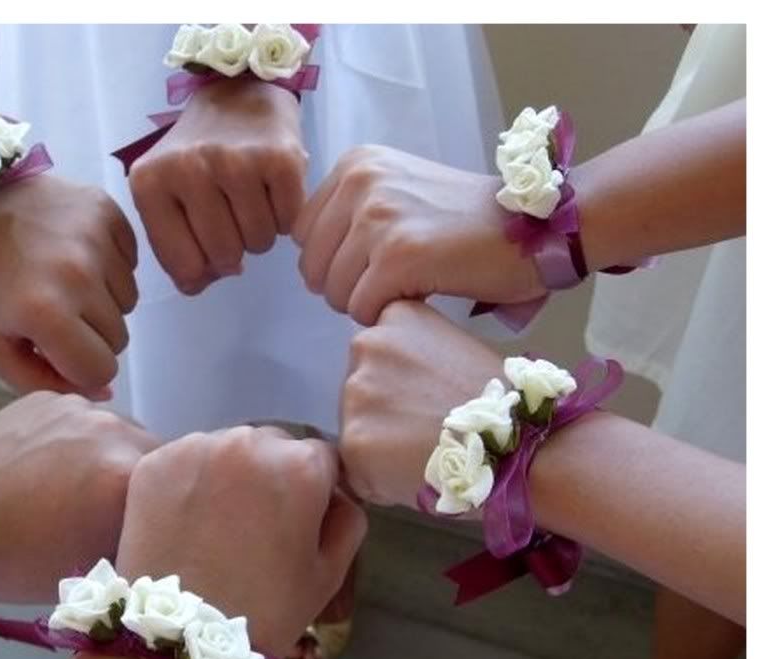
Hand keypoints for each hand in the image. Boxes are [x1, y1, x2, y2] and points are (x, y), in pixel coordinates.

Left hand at [0, 175, 137, 398]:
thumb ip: (43, 382)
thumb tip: (104, 393)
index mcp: (45, 314)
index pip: (102, 370)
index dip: (81, 369)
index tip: (59, 350)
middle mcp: (79, 276)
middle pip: (118, 338)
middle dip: (91, 335)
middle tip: (57, 312)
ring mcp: (97, 240)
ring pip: (129, 302)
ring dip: (103, 301)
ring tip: (65, 281)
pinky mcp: (109, 212)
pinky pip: (132, 263)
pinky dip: (112, 267)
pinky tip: (78, 254)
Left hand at [0, 392, 158, 602]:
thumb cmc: (21, 563)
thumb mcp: (97, 565)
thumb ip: (140, 533)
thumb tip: (162, 521)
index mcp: (128, 476)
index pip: (177, 484)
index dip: (165, 505)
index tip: (146, 522)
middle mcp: (112, 429)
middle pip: (152, 450)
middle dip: (139, 477)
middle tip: (108, 507)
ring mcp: (77, 407)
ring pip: (116, 429)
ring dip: (109, 452)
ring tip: (74, 482)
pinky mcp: (45, 397)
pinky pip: (80, 415)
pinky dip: (74, 437)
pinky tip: (47, 463)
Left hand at [115, 426, 366, 657]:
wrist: (178, 636)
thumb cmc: (264, 609)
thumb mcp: (328, 573)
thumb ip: (346, 519)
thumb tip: (336, 493)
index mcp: (301, 466)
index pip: (322, 457)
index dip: (316, 488)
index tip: (300, 517)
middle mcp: (249, 441)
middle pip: (273, 445)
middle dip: (272, 474)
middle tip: (258, 522)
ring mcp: (197, 447)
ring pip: (227, 447)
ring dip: (231, 473)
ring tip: (219, 521)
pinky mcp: (155, 460)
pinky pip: (186, 459)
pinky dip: (191, 480)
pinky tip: (188, 518)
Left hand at [129, 78, 305, 293]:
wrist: (238, 92)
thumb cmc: (198, 155)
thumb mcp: (168, 197)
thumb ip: (176, 250)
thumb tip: (197, 286)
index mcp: (150, 184)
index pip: (184, 267)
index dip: (202, 267)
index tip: (206, 243)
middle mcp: (188, 168)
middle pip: (225, 257)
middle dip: (234, 250)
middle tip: (233, 217)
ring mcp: (235, 161)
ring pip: (258, 243)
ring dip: (259, 233)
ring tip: (251, 201)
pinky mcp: (279, 157)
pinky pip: (287, 222)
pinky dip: (284, 216)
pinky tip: (272, 190)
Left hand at [293, 145, 544, 325]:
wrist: (535, 226)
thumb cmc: (468, 221)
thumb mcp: (399, 191)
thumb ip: (353, 212)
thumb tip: (311, 261)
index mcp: (355, 164)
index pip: (302, 234)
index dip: (335, 260)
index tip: (375, 262)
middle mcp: (360, 181)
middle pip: (312, 266)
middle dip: (346, 287)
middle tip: (393, 283)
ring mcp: (377, 217)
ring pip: (334, 292)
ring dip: (367, 303)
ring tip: (409, 287)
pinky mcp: (397, 256)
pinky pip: (362, 308)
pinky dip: (387, 315)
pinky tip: (421, 297)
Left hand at [339, 301, 501, 507]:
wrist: (519, 445)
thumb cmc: (501, 403)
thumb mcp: (455, 349)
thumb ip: (417, 356)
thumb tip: (399, 387)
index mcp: (395, 318)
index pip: (375, 354)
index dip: (400, 385)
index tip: (428, 399)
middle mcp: (366, 345)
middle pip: (359, 389)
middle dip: (383, 413)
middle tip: (427, 431)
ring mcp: (354, 392)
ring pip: (356, 430)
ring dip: (379, 448)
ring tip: (425, 455)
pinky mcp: (352, 440)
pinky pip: (355, 469)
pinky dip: (378, 481)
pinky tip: (415, 476)